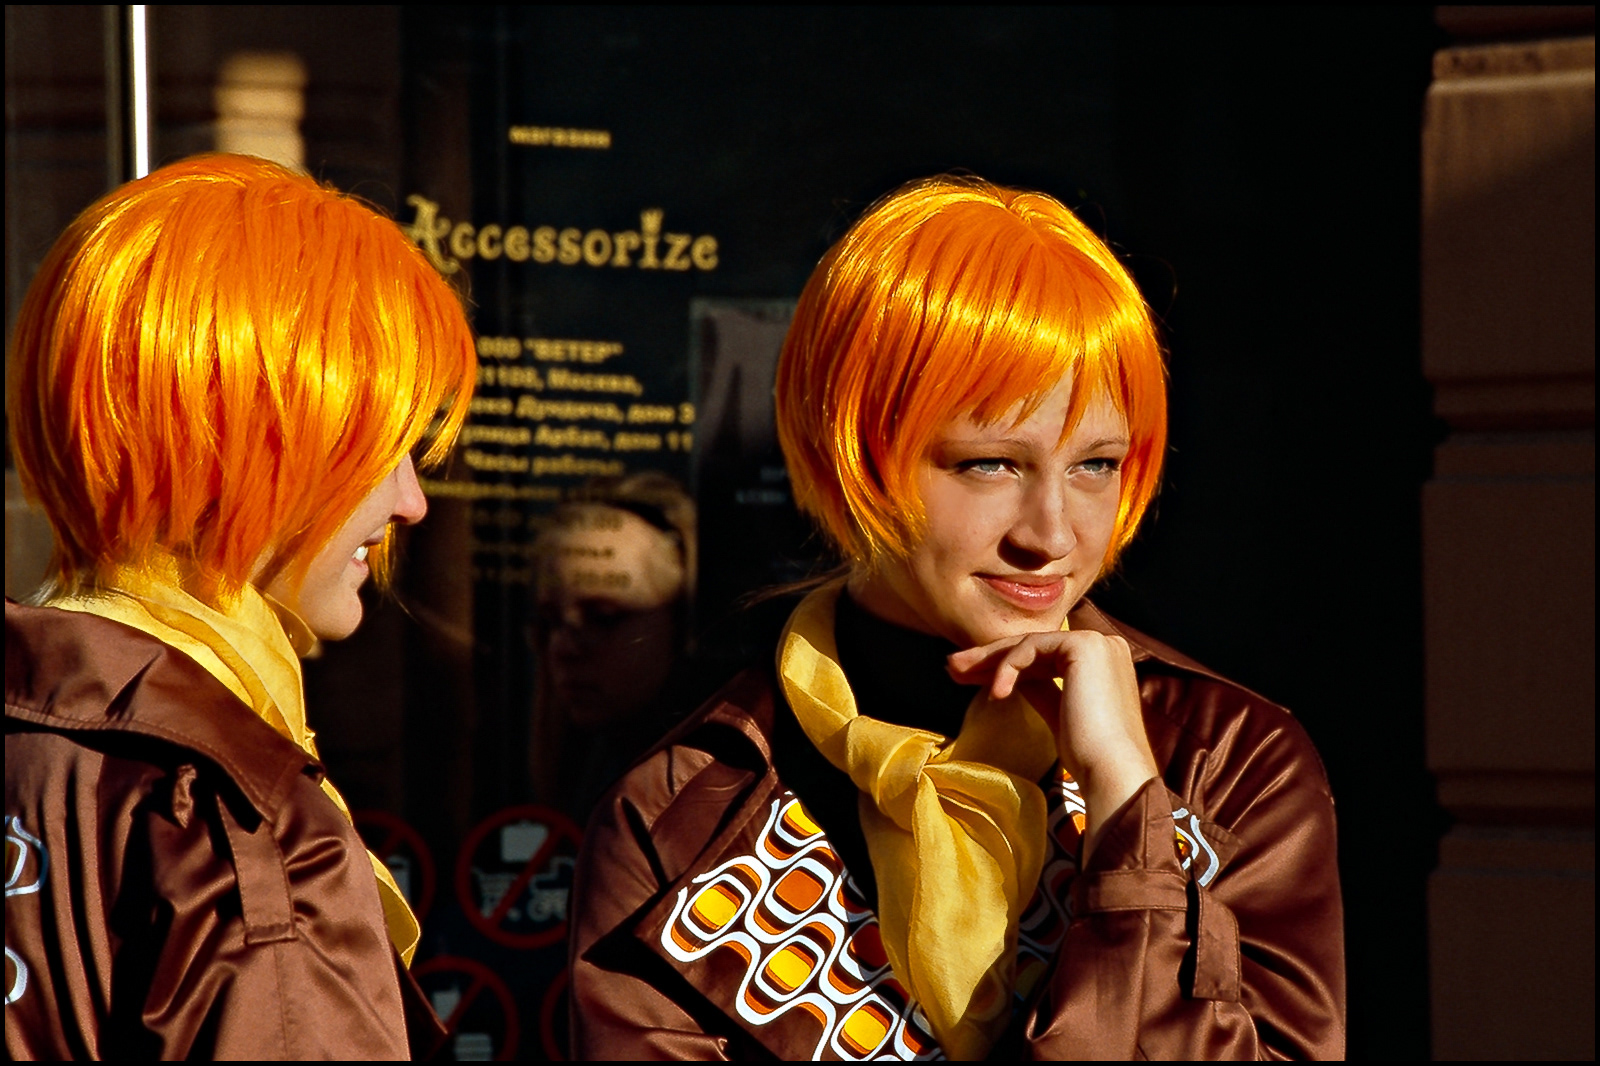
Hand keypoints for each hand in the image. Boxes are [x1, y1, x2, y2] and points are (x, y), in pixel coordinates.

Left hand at [948, 631, 1158, 859]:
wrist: (1111, 769)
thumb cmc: (1088, 754)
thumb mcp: (1058, 712)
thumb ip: (1040, 687)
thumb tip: (1007, 675)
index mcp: (1102, 661)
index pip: (1044, 655)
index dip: (1004, 664)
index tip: (969, 676)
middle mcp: (1103, 645)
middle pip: (1033, 646)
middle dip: (989, 657)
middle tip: (952, 667)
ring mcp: (1096, 642)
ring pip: (1028, 643)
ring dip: (988, 658)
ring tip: (956, 673)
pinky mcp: (1083, 645)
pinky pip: (1031, 648)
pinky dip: (1008, 667)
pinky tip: (995, 693)